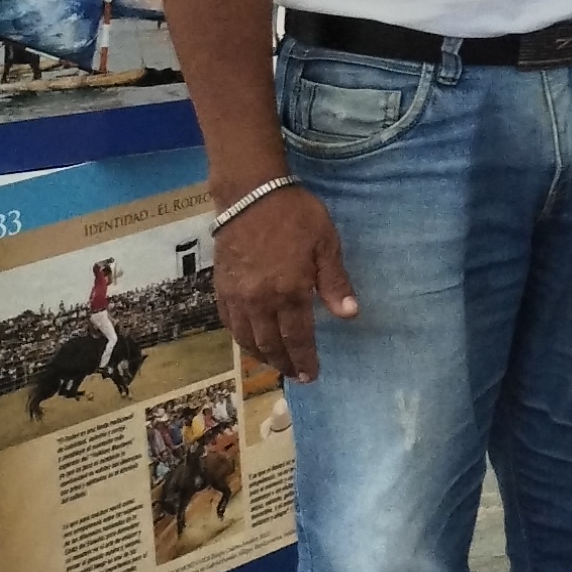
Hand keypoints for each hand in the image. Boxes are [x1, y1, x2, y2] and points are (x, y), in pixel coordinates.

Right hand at [217, 188, 355, 382]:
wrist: (251, 196)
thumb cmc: (296, 217)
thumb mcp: (327, 245)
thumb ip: (335, 283)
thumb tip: (350, 315)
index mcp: (289, 292)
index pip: (298, 337)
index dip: (305, 359)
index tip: (312, 375)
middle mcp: (260, 301)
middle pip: (270, 344)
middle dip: (284, 363)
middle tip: (296, 375)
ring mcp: (237, 296)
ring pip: (246, 338)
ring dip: (262, 355)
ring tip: (276, 364)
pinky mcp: (221, 287)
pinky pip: (229, 322)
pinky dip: (240, 338)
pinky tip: (249, 341)